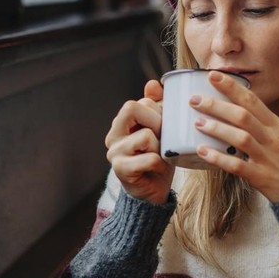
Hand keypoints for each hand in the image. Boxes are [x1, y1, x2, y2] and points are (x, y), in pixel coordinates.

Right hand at [105, 80, 174, 205]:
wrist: (152, 193)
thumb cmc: (158, 159)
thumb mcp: (160, 130)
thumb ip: (156, 106)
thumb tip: (153, 83)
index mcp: (121, 123)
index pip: (138, 103)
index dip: (157, 111)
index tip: (165, 126)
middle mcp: (113, 135)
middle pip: (132, 108)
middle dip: (157, 122)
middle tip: (164, 138)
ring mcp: (114, 153)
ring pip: (145, 135)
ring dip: (161, 147)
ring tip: (162, 156)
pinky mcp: (121, 169)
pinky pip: (149, 158)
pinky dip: (160, 163)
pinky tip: (158, 169)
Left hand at [189, 71, 278, 202]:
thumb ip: (259, 122)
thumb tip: (230, 108)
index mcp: (275, 125)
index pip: (252, 100)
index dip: (231, 87)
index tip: (212, 75)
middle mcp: (272, 138)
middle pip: (243, 116)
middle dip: (217, 106)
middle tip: (195, 100)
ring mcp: (266, 157)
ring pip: (241, 138)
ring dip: (218, 129)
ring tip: (198, 122)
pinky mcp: (260, 176)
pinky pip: (237, 165)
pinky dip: (218, 158)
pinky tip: (202, 151)